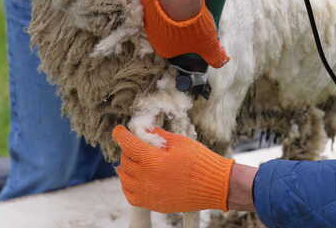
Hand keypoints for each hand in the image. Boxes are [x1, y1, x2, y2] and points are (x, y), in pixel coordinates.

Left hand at [112, 125, 234, 212]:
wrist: (216, 185)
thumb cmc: (201, 162)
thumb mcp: (179, 141)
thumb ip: (158, 135)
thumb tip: (145, 130)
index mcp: (153, 160)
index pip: (127, 144)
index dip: (121, 134)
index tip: (119, 130)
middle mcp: (147, 178)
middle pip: (125, 160)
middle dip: (128, 149)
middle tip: (137, 144)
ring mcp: (149, 193)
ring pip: (124, 178)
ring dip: (126, 166)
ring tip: (135, 160)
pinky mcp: (154, 204)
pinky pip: (130, 195)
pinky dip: (128, 185)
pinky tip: (135, 178)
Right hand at [140, 0, 229, 67]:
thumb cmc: (193, 26)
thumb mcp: (209, 45)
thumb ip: (216, 57)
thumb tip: (222, 61)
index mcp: (163, 49)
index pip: (175, 48)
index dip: (187, 40)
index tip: (196, 32)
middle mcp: (151, 35)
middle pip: (167, 31)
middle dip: (179, 26)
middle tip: (193, 17)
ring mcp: (147, 17)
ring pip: (161, 16)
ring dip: (171, 11)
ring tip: (187, 5)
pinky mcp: (146, 0)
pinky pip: (156, 0)